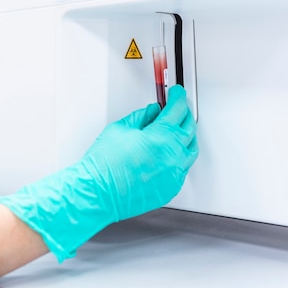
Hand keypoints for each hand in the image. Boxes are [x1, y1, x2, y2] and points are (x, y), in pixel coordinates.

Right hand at [0, 85, 197, 260]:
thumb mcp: (120, 128)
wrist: (97, 192)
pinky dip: (180, 157)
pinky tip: (170, 152)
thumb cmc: (103, 164)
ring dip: (186, 136)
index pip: (178, 109)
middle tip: (176, 109)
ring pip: (191, 149)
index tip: (176, 94)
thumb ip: (142, 117)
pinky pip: (183, 168)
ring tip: (176, 130)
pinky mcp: (171, 188)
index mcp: (161, 136)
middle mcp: (172, 155)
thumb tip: (153, 112)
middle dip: (184, 114)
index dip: (178, 98)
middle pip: (189, 127)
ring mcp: (174, 174)